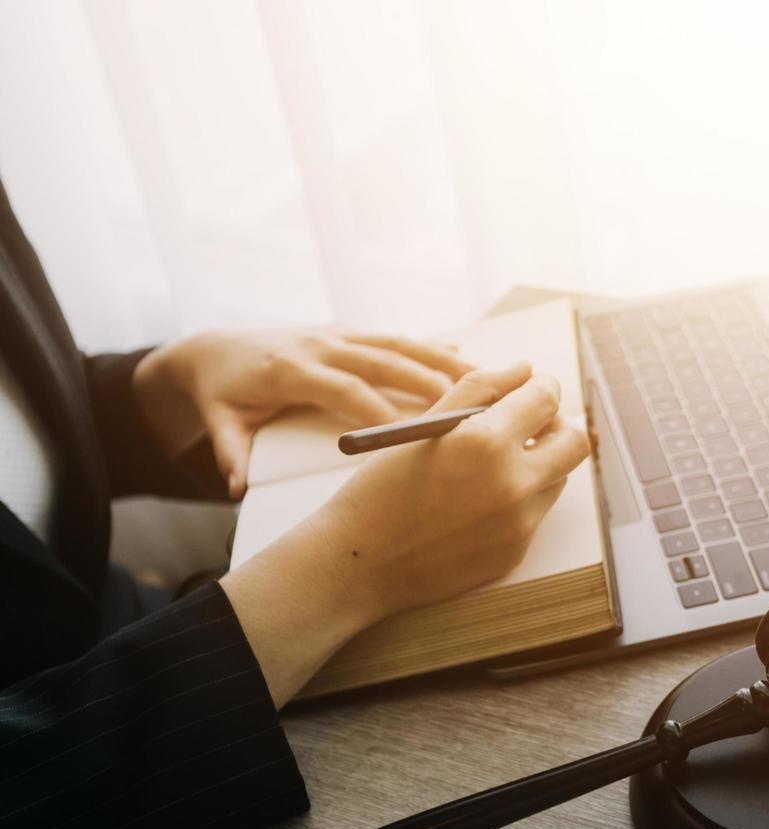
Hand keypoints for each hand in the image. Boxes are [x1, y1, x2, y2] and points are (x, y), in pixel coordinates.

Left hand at [134, 329, 475, 497]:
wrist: (212, 348)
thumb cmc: (220, 391)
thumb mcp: (219, 421)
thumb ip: (230, 451)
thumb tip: (235, 485)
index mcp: (293, 369)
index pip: (346, 391)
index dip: (382, 413)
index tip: (417, 439)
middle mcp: (322, 345)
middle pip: (386, 362)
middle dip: (433, 382)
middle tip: (477, 405)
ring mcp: (340, 334)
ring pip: (401, 345)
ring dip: (445, 362)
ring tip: (488, 380)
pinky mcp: (351, 333)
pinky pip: (399, 340)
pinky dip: (433, 349)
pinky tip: (469, 362)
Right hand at [219, 365, 591, 705]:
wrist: (360, 564)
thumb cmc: (382, 488)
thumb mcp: (424, 427)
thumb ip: (480, 389)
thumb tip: (525, 369)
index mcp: (485, 441)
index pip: (546, 398)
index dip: (542, 386)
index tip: (533, 387)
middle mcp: (513, 483)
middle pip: (574, 441)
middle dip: (557, 425)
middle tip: (531, 423)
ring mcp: (519, 523)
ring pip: (557, 478)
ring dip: (539, 462)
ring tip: (492, 465)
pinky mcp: (516, 552)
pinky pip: (535, 514)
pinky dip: (518, 500)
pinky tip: (475, 504)